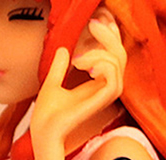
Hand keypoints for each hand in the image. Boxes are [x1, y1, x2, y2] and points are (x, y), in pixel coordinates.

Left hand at [31, 11, 126, 154]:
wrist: (44, 131)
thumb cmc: (48, 114)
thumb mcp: (52, 82)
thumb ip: (59, 66)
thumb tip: (63, 49)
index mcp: (97, 85)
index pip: (115, 57)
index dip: (111, 37)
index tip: (95, 23)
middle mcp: (105, 90)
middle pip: (121, 56)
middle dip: (108, 36)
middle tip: (91, 25)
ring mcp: (105, 96)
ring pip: (118, 63)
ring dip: (98, 52)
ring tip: (77, 59)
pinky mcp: (101, 102)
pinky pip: (114, 76)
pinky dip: (100, 64)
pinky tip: (82, 65)